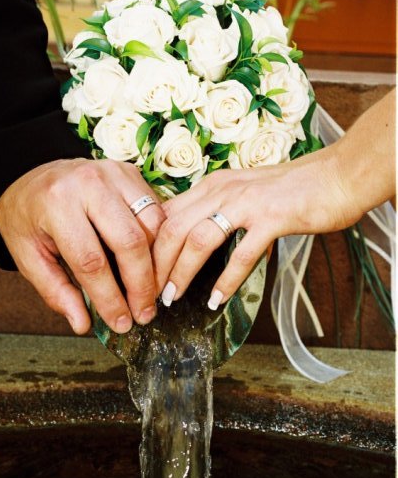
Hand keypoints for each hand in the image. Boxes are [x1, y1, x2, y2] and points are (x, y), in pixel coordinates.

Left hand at [0, 158, 164, 333]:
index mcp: (57, 204)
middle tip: (144, 313)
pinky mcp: (130, 172)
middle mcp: (89, 183)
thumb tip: (83, 324)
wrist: (31, 176)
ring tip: (149, 292)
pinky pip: (156, 211)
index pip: (92, 261)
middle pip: (130, 242)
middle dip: (141, 285)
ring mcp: (113, 173)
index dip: (110, 298)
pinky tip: (150, 265)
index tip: (121, 322)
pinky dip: (158, 242)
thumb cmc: (28, 217)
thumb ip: (56, 290)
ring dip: (155, 265)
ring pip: (151, 226)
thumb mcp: (28, 256)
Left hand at [153, 146, 363, 309]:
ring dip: (181, 273)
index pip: (166, 214)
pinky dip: (225, 281)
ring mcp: (247, 203)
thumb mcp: (242, 192)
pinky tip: (215, 300)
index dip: (148, 246)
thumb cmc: (290, 190)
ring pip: (198, 240)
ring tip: (171, 299)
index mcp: (212, 184)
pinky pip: (240, 254)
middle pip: (172, 228)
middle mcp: (222, 190)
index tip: (141, 273)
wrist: (335, 177)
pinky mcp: (272, 219)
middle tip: (149, 294)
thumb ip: (216, 209)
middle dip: (155, 265)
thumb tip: (191, 239)